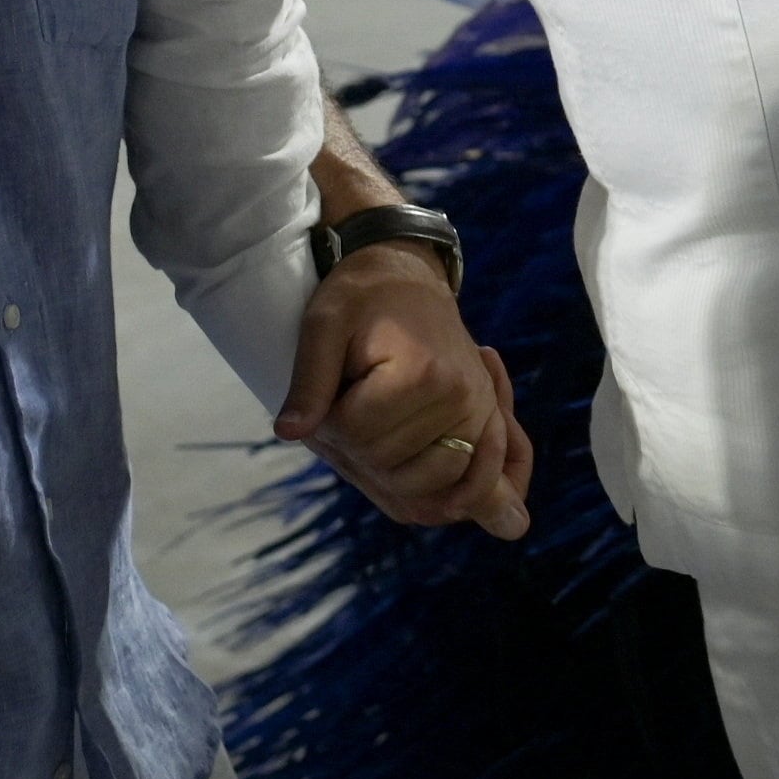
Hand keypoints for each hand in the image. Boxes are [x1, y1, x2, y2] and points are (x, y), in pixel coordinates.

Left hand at [280, 246, 531, 536]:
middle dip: (355, 447)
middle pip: (386, 463)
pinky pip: (477, 482)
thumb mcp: (322, 326)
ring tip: (379, 431)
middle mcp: (460, 398)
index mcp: (420, 372)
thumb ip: (308, 383)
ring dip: (392, 472)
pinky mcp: (488, 422)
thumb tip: (290, 433)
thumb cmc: (361, 298)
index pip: (355, 434)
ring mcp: (480, 413)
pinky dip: (458, 497)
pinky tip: (440, 499)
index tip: (329, 392)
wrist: (409, 278)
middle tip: (350, 405)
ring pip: (425, 486)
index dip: (327, 423)